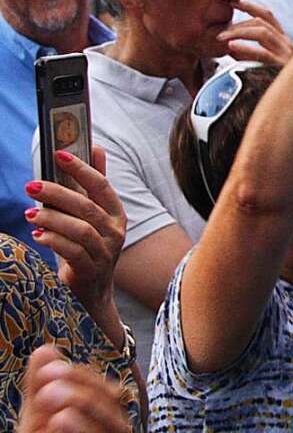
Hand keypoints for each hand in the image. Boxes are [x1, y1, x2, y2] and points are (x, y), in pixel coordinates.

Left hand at [17, 345, 130, 432]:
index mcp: (99, 410)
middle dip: (81, 387)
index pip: (100, 385)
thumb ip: (39, 387)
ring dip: (83, 404)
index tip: (48, 369)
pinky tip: (60, 419)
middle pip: (112, 400)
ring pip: (114, 422)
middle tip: (47, 387)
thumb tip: (44, 350)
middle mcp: (113, 427)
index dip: (77, 374)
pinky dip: (81, 427)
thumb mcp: (36, 418)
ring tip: (50, 397)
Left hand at [24, 147, 124, 333]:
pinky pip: (74, 252)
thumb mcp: (93, 215)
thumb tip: (96, 147)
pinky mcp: (91, 270)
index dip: (82, 168)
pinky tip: (38, 235)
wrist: (92, 292)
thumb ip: (93, 184)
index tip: (59, 154)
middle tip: (31, 185)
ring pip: (81, 229)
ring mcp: (106, 252)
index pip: (101, 185)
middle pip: (87, 207)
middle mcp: (115, 231)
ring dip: (52, 218)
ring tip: (29, 213)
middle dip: (58, 193)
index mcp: (116, 213)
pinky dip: (54, 241)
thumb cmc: (88, 247)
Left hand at [221, 1, 292, 65]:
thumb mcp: (262, 64)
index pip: (267, 15)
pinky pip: (263, 53)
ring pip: (263, 32)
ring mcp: (286, 54)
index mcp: (282, 41)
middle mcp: (286, 44)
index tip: (232, 2)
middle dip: (238, 23)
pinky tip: (232, 49)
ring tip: (222, 39)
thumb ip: (249, 53)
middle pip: (262, 22)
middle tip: (220, 32)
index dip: (250, 6)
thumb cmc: (273, 83)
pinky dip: (245, 48)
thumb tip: (228, 45)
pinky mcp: (282, 67)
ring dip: (239, 32)